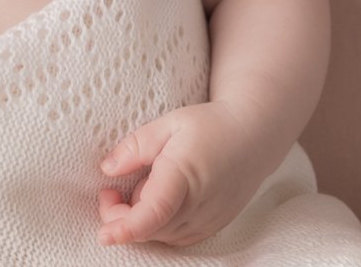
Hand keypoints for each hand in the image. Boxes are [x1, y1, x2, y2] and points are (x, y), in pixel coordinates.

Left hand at [95, 100, 274, 247]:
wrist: (255, 136)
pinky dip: (158, 226)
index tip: (104, 235)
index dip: (126, 228)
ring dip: (140, 221)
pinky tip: (157, 200)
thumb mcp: (169, 123)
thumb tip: (107, 169)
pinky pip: (176, 237)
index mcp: (184, 174)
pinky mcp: (213, 227)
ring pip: (161, 236)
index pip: (153, 212)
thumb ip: (136, 146)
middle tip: (110, 191)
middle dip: (120, 217)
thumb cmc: (211, 125)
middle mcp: (199, 204)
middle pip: (150, 229)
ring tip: (138, 188)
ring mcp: (209, 220)